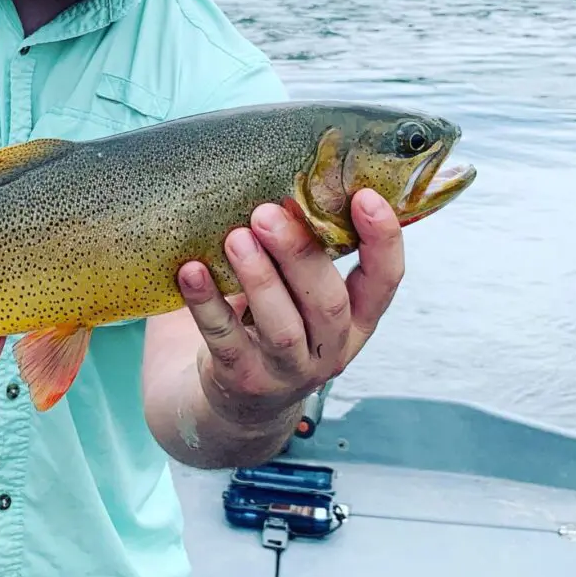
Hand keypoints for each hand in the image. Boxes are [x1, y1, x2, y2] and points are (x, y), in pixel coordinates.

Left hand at [176, 188, 403, 425]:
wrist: (236, 401)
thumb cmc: (270, 322)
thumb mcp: (300, 294)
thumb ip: (304, 253)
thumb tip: (288, 175)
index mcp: (355, 321)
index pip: (384, 283)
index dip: (383, 242)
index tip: (366, 197)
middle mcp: (330, 349)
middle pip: (327, 304)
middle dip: (300, 255)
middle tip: (267, 213)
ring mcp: (287, 371)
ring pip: (281, 327)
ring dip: (258, 279)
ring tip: (234, 238)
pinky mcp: (242, 379)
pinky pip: (224, 339)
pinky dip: (206, 304)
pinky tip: (191, 271)